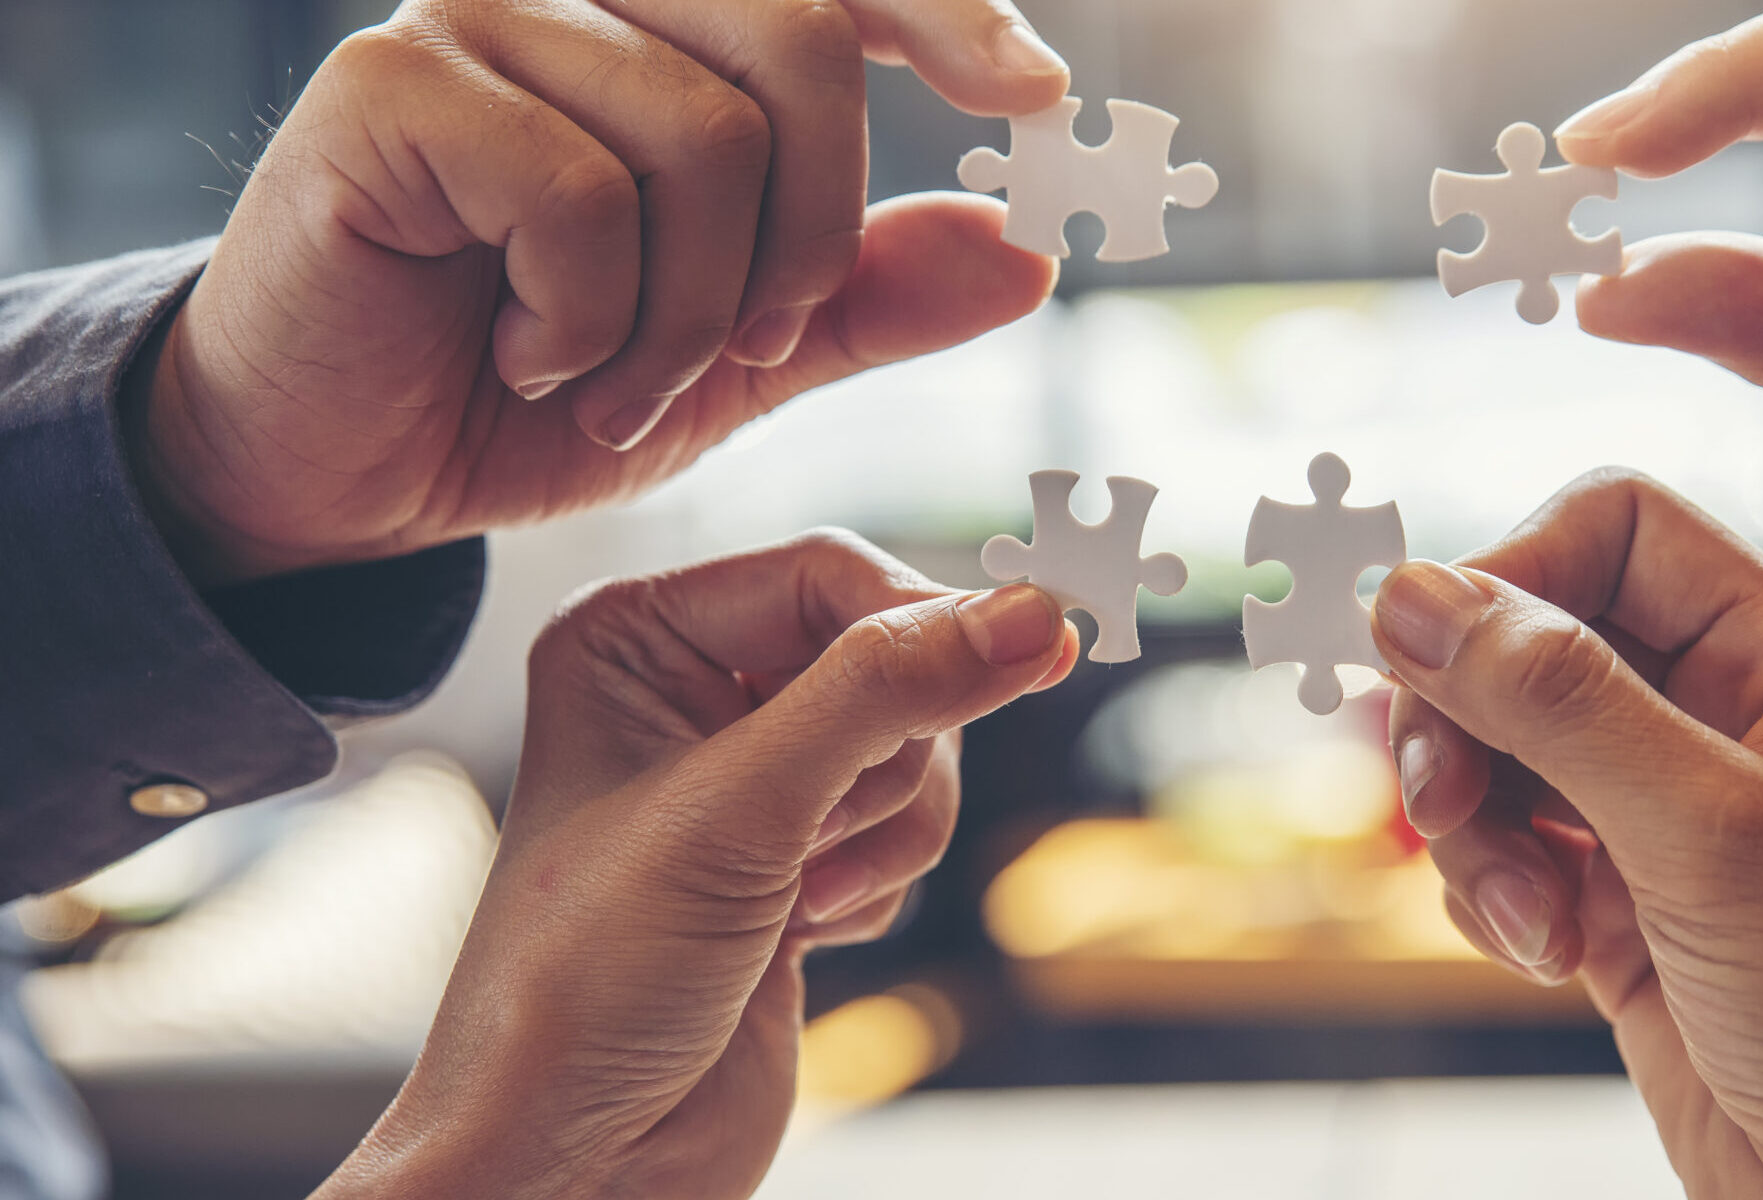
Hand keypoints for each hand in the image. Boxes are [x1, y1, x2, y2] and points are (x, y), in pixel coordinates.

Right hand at [127, 0, 1069, 585]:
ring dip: (689, 320)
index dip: (948, 21)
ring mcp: (476, 15)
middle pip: (803, 48)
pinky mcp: (389, 84)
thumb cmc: (533, 385)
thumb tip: (1025, 250)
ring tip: (614, 384)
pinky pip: (581, 197)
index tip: (1033, 99)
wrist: (344, 463)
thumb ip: (869, 299)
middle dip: (810, 240)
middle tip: (749, 352)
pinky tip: (529, 357)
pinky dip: (587, 325)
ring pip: (704, 140)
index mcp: (665, 23)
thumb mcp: (737, 357)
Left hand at [314, 531, 1074, 1199]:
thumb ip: (888, 694)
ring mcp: (746, 783)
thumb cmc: (585, 982)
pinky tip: (801, 935)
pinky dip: (879, 886)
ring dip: (886, 836)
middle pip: (888, 660)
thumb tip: (1033, 616)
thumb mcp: (742, 811)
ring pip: (912, 752)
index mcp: (636, 639)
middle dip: (888, 762)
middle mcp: (689, 695)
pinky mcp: (792, 862)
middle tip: (822, 837)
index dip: (921, 623)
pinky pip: (904, 830)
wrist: (576, 1163)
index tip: (1029, 654)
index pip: (829, 572)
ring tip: (801, 901)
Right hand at [1373, 471, 1762, 1199]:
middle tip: (1437, 800)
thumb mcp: (1712, 835)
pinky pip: (1505, 849)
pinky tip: (1546, 958)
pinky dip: (1492, 893)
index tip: (1426, 657)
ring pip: (1500, 749)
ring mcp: (1668, 814)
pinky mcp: (1622, 907)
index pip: (1615, 527)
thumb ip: (1561, 701)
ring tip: (1527, 916)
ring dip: (1475, 826)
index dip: (1509, 570)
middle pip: (1533, 636)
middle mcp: (1725, 717)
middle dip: (1465, 716)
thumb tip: (1411, 594)